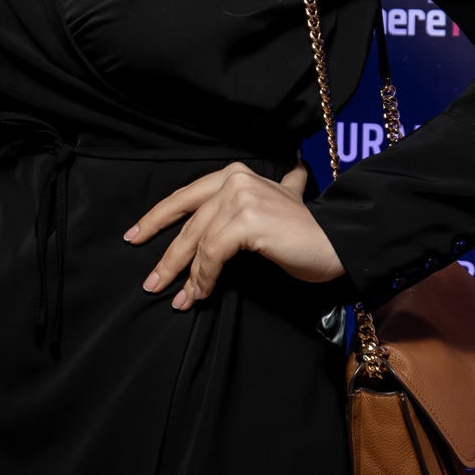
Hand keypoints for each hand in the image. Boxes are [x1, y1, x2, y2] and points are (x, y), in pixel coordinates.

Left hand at [123, 161, 343, 309]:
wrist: (339, 243)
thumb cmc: (307, 232)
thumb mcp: (279, 203)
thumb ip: (270, 190)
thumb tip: (269, 184)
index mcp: (234, 174)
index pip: (185, 196)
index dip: (157, 217)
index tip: (134, 237)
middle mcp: (235, 180)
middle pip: (188, 223)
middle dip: (167, 257)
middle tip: (152, 283)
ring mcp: (241, 198)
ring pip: (198, 242)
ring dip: (186, 276)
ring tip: (180, 300)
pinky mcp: (248, 221)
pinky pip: (213, 254)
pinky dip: (204, 276)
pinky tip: (203, 293)